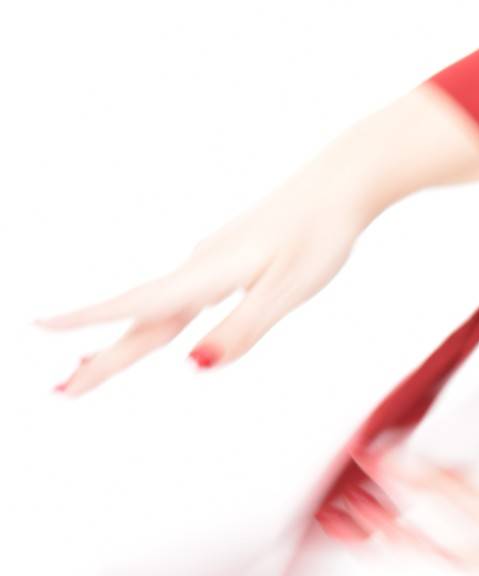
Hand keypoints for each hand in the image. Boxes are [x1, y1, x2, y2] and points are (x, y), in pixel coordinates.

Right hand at [36, 158, 369, 396]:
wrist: (341, 184)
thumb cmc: (321, 236)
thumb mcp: (289, 290)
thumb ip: (243, 329)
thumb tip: (194, 367)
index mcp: (209, 275)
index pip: (139, 307)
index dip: (89, 324)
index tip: (38, 327)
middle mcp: (199, 267)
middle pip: (141, 321)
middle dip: (100, 357)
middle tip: (60, 391)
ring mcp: (210, 263)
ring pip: (157, 312)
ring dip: (121, 342)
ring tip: (87, 366)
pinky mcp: (225, 261)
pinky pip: (178, 300)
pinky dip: (153, 321)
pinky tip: (152, 330)